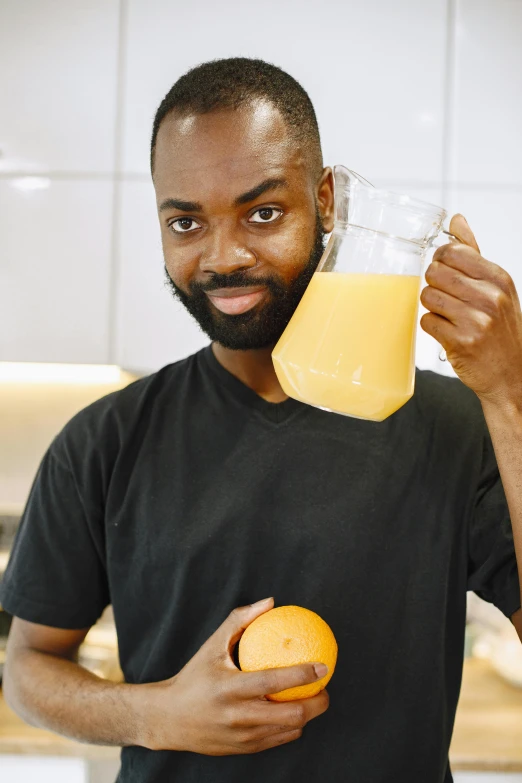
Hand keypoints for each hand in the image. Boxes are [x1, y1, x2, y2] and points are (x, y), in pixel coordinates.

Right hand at [138, 597, 329, 754]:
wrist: (169, 719)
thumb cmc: (195, 676)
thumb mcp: (213, 645)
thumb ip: (240, 620)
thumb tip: (270, 602)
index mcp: (229, 688)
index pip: (274, 682)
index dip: (303, 675)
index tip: (323, 665)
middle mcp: (237, 715)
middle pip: (291, 714)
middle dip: (317, 702)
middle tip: (324, 686)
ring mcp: (242, 736)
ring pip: (289, 729)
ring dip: (308, 715)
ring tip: (314, 698)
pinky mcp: (244, 749)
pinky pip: (279, 739)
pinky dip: (293, 726)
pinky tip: (294, 710)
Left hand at [420, 214, 521, 403]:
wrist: (511, 373)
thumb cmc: (500, 328)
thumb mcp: (497, 286)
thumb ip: (473, 252)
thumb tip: (456, 219)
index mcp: (499, 278)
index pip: (452, 251)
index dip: (441, 261)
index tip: (447, 272)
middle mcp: (490, 297)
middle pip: (435, 272)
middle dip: (434, 284)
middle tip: (446, 298)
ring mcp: (476, 320)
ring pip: (427, 296)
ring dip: (432, 307)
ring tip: (449, 316)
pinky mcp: (460, 342)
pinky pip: (426, 321)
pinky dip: (432, 326)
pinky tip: (447, 332)